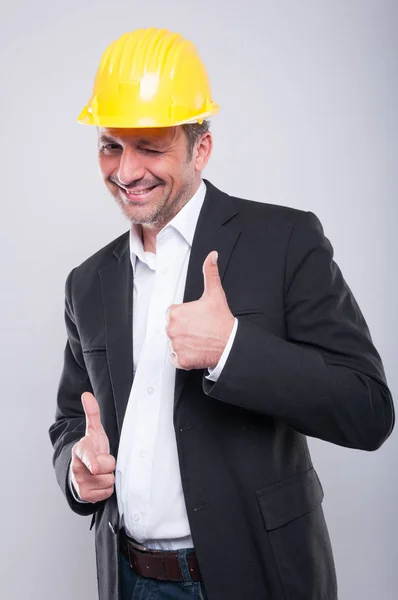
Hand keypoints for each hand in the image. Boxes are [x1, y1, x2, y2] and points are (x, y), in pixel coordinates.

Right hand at [70, 392, 114, 502]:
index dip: (95, 461)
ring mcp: (80, 483)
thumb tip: (87, 394)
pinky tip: (99, 483)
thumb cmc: (92, 449)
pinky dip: (106, 489)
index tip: (97, 466)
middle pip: (107, 469)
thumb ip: (92, 413)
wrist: (83, 471)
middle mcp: (77, 468)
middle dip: (109, 466)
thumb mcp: (94, 431)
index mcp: (80, 450)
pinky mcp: (84, 496)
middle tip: (103, 462)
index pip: (89, 457)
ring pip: (108, 481)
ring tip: (101, 472)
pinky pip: (106, 493)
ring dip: (108, 478)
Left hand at [166, 251, 234, 370]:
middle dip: (184, 329)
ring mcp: (176, 346)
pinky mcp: (180, 360)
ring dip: (184, 342)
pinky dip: (184, 356)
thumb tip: (211, 257)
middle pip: (173, 328)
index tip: (196, 318)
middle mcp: (172, 329)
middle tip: (199, 329)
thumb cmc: (221, 320)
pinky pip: (177, 358)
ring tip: (199, 339)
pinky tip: (196, 350)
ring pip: (175, 343)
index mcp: (175, 313)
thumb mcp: (215, 293)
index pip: (173, 314)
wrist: (230, 343)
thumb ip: (210, 273)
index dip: (185, 316)